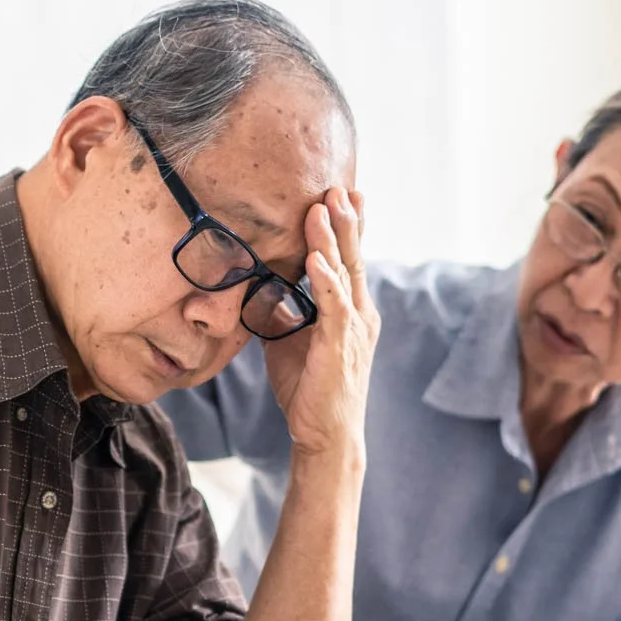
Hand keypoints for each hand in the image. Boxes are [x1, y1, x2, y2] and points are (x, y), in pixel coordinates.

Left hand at [264, 188, 377, 459]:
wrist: (327, 435)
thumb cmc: (310, 390)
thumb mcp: (292, 340)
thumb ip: (284, 311)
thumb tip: (260, 286)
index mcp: (351, 311)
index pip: (350, 260)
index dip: (349, 227)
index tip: (344, 193)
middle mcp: (360, 314)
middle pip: (353, 257)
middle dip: (346, 219)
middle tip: (339, 184)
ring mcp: (353, 329)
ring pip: (345, 273)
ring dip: (334, 238)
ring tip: (325, 206)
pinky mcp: (340, 346)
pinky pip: (333, 306)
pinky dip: (325, 280)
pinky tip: (316, 258)